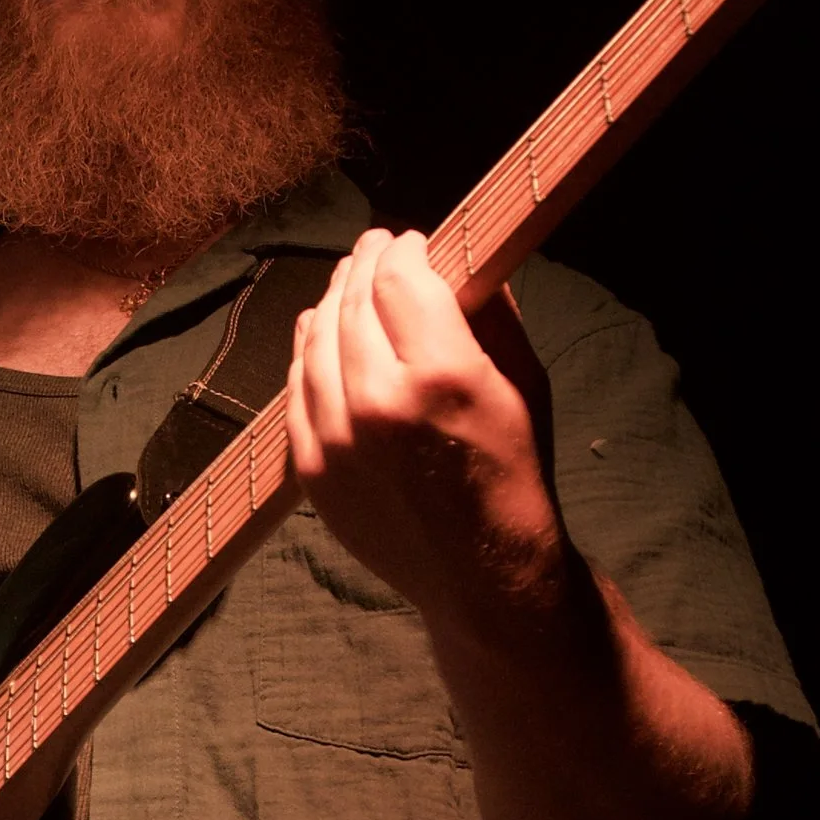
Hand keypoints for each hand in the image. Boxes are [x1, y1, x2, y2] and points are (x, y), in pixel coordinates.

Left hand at [286, 227, 567, 636]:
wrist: (482, 576)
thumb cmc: (512, 473)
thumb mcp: (524, 382)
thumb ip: (488, 312)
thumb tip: (454, 258)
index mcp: (443, 376)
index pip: (400, 278)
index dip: (403, 250)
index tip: (410, 243)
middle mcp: (381, 403)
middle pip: (352, 301)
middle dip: (364, 264)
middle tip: (375, 249)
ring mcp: (336, 440)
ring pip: (315, 338)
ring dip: (332, 301)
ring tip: (348, 285)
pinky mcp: (311, 469)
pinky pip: (295, 389)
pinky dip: (306, 351)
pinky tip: (320, 331)